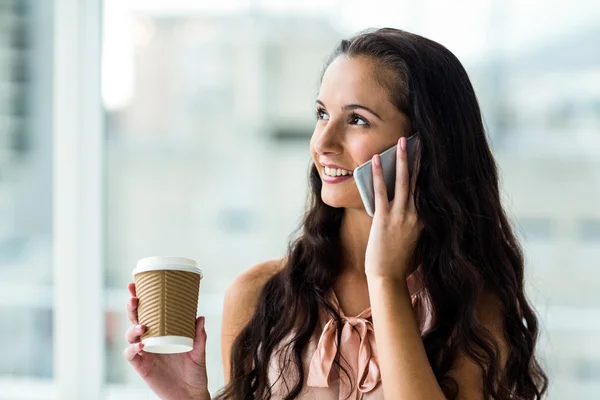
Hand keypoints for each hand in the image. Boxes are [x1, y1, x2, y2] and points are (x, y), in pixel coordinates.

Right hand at [123, 283, 210, 399]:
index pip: (149, 311)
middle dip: (131, 307)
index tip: (136, 284)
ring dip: (133, 328)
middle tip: (134, 298)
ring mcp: (145, 352)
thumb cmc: (194, 372)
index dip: (140, 298)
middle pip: (135, 319)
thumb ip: (199, 336)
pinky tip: (141, 345)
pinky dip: (132, 348)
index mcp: (162, 331)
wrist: (190, 394)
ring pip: (130, 335)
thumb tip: (200, 317)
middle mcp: (150, 339)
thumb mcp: (199, 351)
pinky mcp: (142, 366)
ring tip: (143, 325)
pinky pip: (131, 355)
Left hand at [365, 136, 423, 279]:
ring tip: (402, 141)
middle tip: (420, 138)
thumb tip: (413, 209)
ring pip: (403, 181)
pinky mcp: (384, 219)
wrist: (388, 278)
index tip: (431, 153)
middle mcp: (416, 215)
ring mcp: (401, 216)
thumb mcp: (414, 241)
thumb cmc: (399, 263)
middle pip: (419, 180)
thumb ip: (415, 224)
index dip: (429, 170)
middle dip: (420, 157)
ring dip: (403, 159)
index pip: (428, 189)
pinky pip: (381, 192)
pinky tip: (376, 160)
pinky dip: (379, 174)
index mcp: (424, 220)